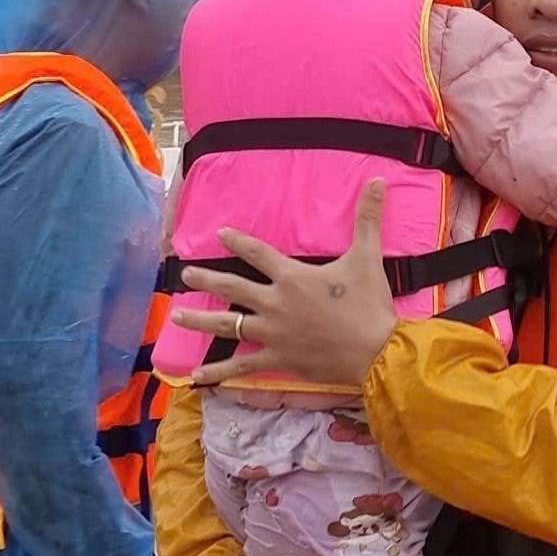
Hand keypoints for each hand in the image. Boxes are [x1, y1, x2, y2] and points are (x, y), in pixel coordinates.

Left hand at [173, 180, 398, 386]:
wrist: (375, 350)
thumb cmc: (369, 303)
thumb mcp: (367, 256)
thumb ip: (368, 218)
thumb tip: (378, 180)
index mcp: (292, 277)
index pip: (258, 253)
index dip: (238, 241)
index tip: (220, 233)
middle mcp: (275, 303)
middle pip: (232, 288)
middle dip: (206, 279)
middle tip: (186, 274)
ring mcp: (272, 332)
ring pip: (227, 325)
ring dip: (200, 321)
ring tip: (178, 317)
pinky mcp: (277, 358)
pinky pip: (242, 365)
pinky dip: (219, 371)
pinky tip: (197, 375)